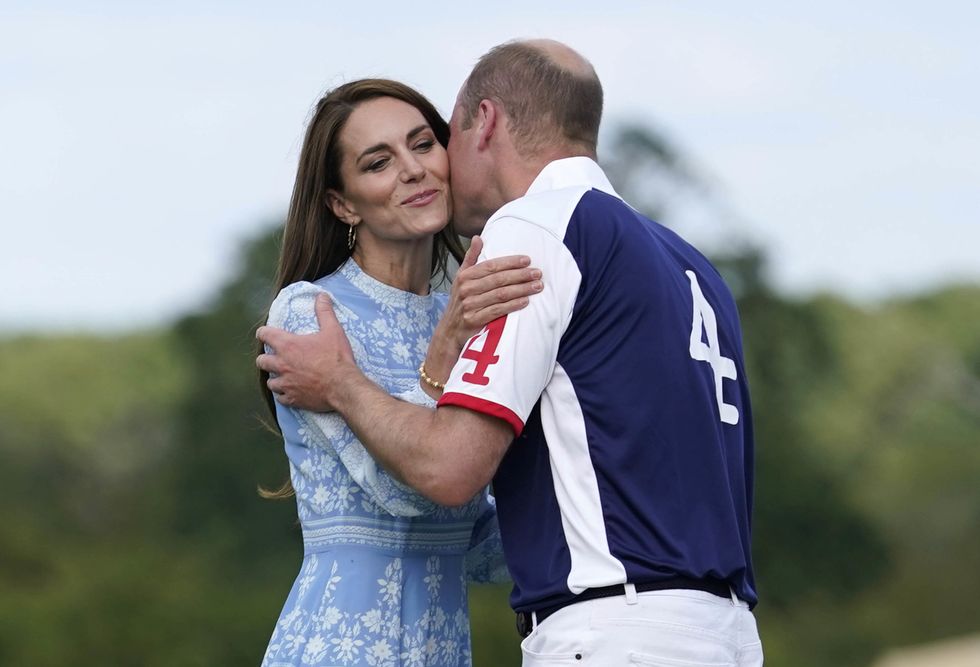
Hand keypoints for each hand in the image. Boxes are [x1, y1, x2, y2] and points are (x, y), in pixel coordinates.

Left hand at [255, 293, 356, 410]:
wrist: (343, 387)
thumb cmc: (337, 358)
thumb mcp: (333, 330)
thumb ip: (324, 312)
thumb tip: (322, 295)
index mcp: (288, 346)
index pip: (264, 334)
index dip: (264, 333)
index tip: (265, 333)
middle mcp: (282, 364)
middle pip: (261, 361)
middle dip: (265, 358)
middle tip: (274, 358)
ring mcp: (286, 383)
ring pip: (270, 381)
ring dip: (274, 377)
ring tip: (282, 376)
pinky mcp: (292, 399)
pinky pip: (280, 397)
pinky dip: (283, 394)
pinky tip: (289, 391)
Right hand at [441, 236, 542, 348]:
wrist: (450, 330)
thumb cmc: (461, 302)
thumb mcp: (461, 278)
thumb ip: (471, 258)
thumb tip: (478, 238)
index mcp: (465, 276)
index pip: (491, 265)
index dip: (510, 262)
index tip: (527, 260)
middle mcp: (466, 289)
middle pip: (498, 279)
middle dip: (520, 275)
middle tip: (537, 273)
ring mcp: (470, 305)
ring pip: (501, 294)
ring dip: (521, 289)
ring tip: (537, 286)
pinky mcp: (474, 320)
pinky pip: (498, 310)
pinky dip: (513, 305)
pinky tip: (525, 301)